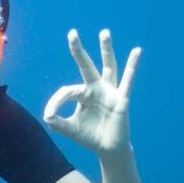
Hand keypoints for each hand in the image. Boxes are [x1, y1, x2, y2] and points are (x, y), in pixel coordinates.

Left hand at [44, 29, 140, 155]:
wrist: (108, 149)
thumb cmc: (90, 136)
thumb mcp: (71, 129)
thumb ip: (58, 122)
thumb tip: (47, 114)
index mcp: (84, 94)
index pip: (67, 91)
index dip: (56, 101)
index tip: (50, 114)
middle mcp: (96, 89)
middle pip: (86, 66)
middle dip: (78, 51)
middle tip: (72, 32)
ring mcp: (110, 92)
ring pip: (109, 67)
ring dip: (106, 50)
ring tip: (104, 33)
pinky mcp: (121, 99)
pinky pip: (127, 81)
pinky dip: (133, 66)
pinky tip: (137, 52)